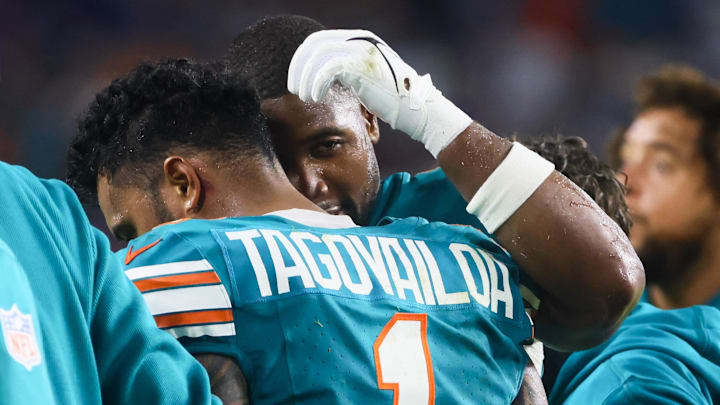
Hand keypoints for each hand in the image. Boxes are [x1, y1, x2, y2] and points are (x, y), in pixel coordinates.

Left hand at [288, 29, 471, 156]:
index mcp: (359, 39)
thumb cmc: (393, 100)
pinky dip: (316, 85)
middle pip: (314, 44)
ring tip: (305, 97)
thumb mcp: (367, 78)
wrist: (417, 109)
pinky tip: (316, 98)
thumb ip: (347, 70)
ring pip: (317, 57)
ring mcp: (360, 51)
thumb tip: (320, 76)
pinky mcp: (361, 67)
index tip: (297, 79)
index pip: (319, 40)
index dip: (302, 59)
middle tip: (294, 88)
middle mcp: (359, 40)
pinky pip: (327, 70)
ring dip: (305, 78)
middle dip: (298, 67)